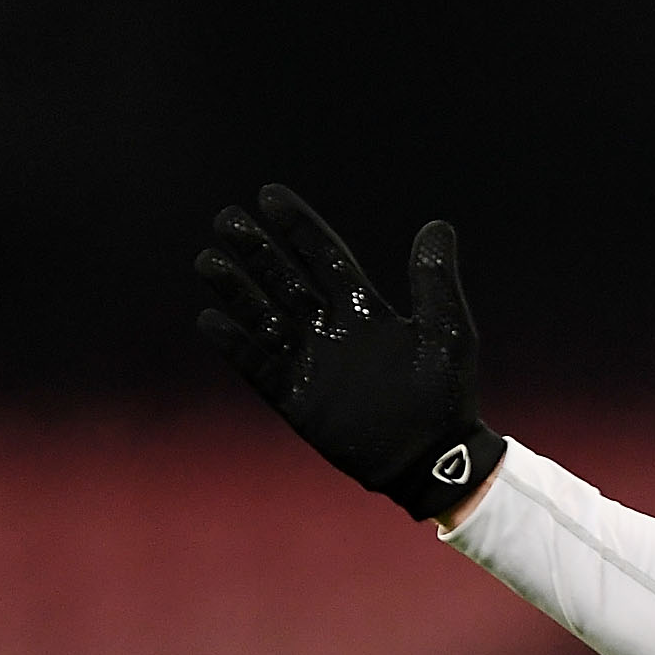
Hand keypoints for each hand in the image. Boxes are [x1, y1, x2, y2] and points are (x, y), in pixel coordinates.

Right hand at [195, 185, 504, 521]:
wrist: (433, 458)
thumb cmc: (446, 396)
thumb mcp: (445, 331)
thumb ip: (434, 281)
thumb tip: (437, 226)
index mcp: (366, 311)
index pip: (326, 259)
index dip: (299, 228)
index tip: (270, 196)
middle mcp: (332, 331)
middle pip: (286, 281)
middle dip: (257, 251)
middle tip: (227, 219)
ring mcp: (311, 364)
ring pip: (264, 317)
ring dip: (237, 290)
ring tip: (208, 260)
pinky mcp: (296, 398)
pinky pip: (257, 366)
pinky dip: (234, 344)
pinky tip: (209, 319)